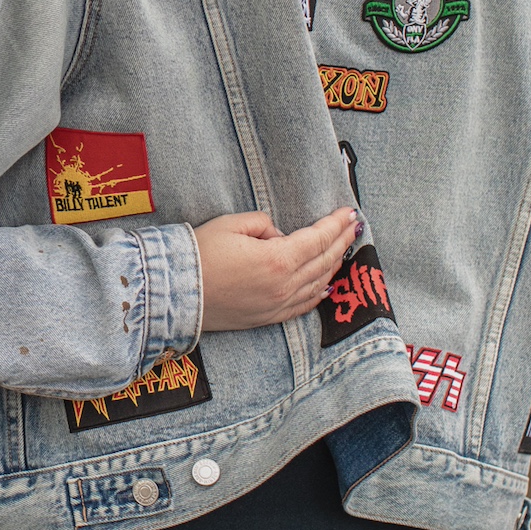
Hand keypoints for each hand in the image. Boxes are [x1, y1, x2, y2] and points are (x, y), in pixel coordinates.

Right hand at [196, 209, 359, 332]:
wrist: (177, 292)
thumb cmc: (200, 254)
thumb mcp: (231, 224)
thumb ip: (263, 224)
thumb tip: (277, 235)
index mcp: (278, 259)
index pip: (318, 238)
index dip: (335, 224)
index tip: (348, 212)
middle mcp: (285, 285)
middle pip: (324, 260)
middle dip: (341, 240)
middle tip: (353, 226)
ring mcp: (279, 304)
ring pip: (318, 283)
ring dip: (334, 263)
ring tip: (342, 248)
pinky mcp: (269, 317)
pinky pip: (304, 305)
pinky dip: (319, 291)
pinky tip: (326, 283)